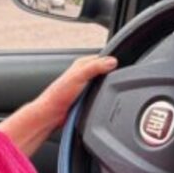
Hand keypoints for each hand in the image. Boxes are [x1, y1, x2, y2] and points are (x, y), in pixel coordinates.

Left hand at [0, 55, 117, 155]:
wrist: (51, 114)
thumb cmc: (58, 95)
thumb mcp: (78, 76)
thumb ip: (95, 67)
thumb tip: (112, 61)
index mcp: (81, 64)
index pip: (102, 58)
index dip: (112, 61)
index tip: (121, 65)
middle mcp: (83, 74)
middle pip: (104, 72)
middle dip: (111, 75)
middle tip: (118, 79)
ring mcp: (86, 87)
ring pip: (103, 84)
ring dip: (106, 88)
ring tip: (109, 90)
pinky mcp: (86, 98)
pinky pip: (100, 96)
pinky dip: (102, 97)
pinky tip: (103, 100)